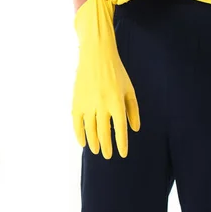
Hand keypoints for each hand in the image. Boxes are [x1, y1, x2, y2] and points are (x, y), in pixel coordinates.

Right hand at [72, 0, 139, 158]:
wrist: (96, 55)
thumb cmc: (117, 72)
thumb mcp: (129, 89)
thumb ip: (133, 110)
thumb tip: (133, 130)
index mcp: (117, 102)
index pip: (120, 129)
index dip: (121, 143)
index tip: (122, 154)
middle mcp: (102, 105)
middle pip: (104, 132)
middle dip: (107, 147)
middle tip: (109, 155)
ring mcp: (88, 104)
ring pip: (90, 130)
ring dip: (93, 143)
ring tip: (97, 151)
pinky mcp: (77, 101)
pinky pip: (76, 122)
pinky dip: (79, 134)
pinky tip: (82, 142)